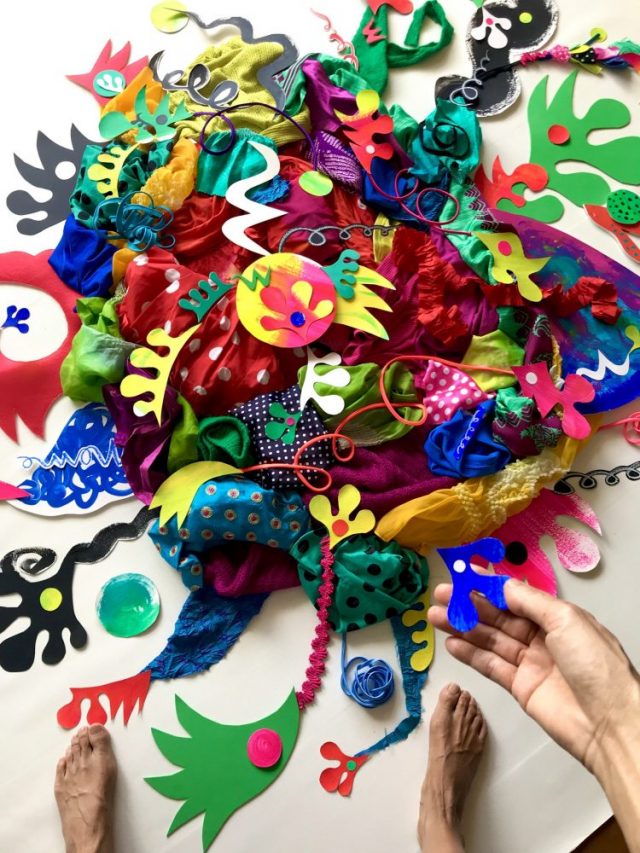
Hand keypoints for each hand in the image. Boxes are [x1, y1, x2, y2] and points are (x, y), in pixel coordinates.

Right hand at [428, 580, 639, 774]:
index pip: (515, 596)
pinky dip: (470, 654)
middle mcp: (543, 637)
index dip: (488, 585)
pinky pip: (490, 666)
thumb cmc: (597, 666)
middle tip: (440, 595)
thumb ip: (530, 601)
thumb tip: (504, 585)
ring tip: (435, 616)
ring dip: (462, 627)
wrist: (609, 722)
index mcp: (558, 617)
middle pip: (498, 617)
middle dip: (468, 605)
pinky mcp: (520, 688)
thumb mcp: (566, 620)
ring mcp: (530, 663)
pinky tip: (451, 643)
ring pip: (489, 640)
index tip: (464, 575)